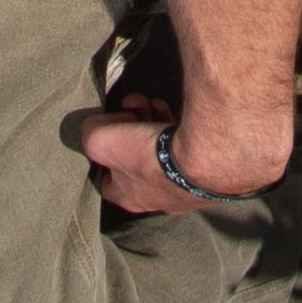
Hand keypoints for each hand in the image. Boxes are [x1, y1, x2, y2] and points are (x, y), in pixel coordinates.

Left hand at [77, 94, 289, 217]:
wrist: (208, 159)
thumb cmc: (149, 156)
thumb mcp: (101, 141)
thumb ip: (90, 133)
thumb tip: (97, 126)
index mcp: (131, 198)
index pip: (108, 184)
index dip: (103, 157)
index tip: (108, 132)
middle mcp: (160, 200)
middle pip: (137, 160)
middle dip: (132, 129)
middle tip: (135, 105)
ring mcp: (188, 189)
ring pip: (163, 153)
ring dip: (155, 125)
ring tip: (155, 103)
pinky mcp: (211, 174)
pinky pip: (189, 150)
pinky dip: (180, 130)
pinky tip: (178, 114)